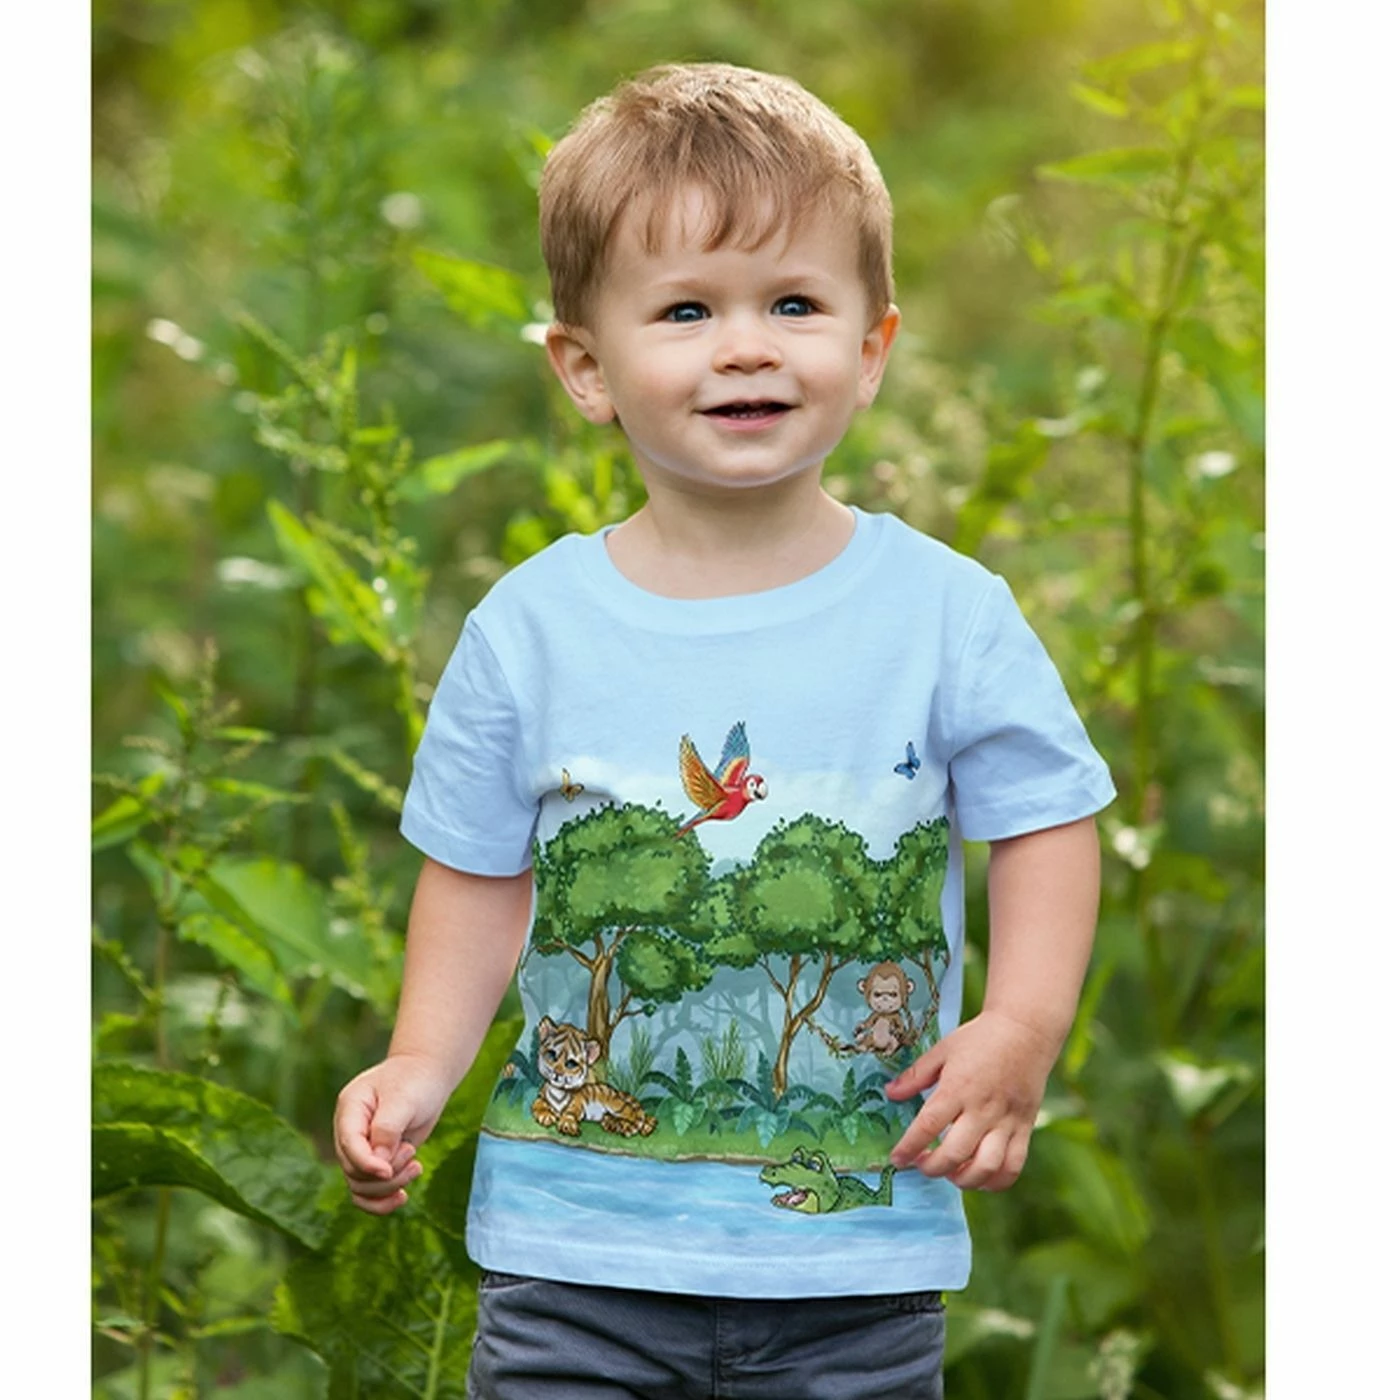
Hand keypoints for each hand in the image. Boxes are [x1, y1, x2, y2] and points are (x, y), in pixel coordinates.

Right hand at [333, 1053, 456, 1213]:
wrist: (427, 1075)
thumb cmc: (416, 1081)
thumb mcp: (404, 1100)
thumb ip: (388, 1130)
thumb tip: (378, 1166)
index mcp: (350, 1109)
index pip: (348, 1145)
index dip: (366, 1163)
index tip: (389, 1170)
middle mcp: (350, 1131)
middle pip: (353, 1171)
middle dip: (385, 1174)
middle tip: (412, 1154)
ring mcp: (361, 1147)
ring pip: (360, 1186)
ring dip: (389, 1186)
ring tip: (416, 1167)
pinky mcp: (376, 1159)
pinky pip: (369, 1190)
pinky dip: (383, 1199)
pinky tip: (403, 1197)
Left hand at [884, 1009, 1060, 1190]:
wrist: (1025, 1031)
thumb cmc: (980, 1038)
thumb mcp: (943, 1050)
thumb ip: (916, 1075)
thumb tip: (890, 1093)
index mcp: (957, 1087)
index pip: (927, 1126)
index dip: (908, 1147)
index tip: (897, 1158)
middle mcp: (982, 1108)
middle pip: (954, 1153)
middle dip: (932, 1168)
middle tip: (921, 1164)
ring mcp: (1006, 1120)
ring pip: (986, 1166)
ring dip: (963, 1180)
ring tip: (950, 1174)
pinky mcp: (1025, 1127)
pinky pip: (1014, 1165)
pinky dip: (996, 1182)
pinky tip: (980, 1178)